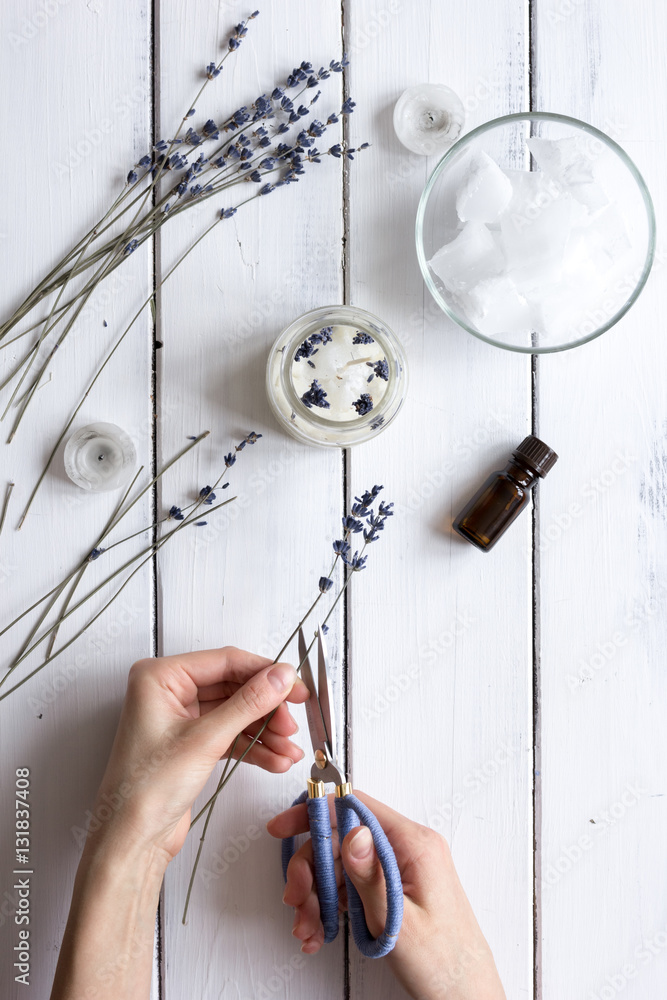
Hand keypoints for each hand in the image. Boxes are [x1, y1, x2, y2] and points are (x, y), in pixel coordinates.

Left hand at [89, 647, 308, 862]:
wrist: (131, 840)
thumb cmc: (144, 790)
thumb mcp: (204, 740)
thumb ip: (248, 704)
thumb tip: (280, 677)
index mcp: (159, 677)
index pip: (224, 661)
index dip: (264, 672)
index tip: (294, 685)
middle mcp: (168, 692)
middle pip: (234, 687)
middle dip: (266, 708)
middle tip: (292, 722)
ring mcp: (181, 718)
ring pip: (236, 712)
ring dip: (265, 731)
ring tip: (289, 750)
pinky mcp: (191, 743)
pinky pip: (230, 734)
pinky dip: (253, 746)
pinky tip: (276, 759)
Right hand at [267, 791, 505, 999]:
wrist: (465, 996)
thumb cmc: (442, 963)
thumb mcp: (398, 922)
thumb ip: (371, 875)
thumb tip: (352, 832)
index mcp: (414, 845)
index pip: (356, 806)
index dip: (316, 813)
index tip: (283, 827)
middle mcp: (408, 848)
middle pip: (343, 838)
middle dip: (311, 869)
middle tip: (296, 900)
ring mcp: (401, 868)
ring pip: (343, 865)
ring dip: (318, 894)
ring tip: (308, 927)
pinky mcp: (395, 888)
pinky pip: (354, 885)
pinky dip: (332, 906)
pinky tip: (321, 931)